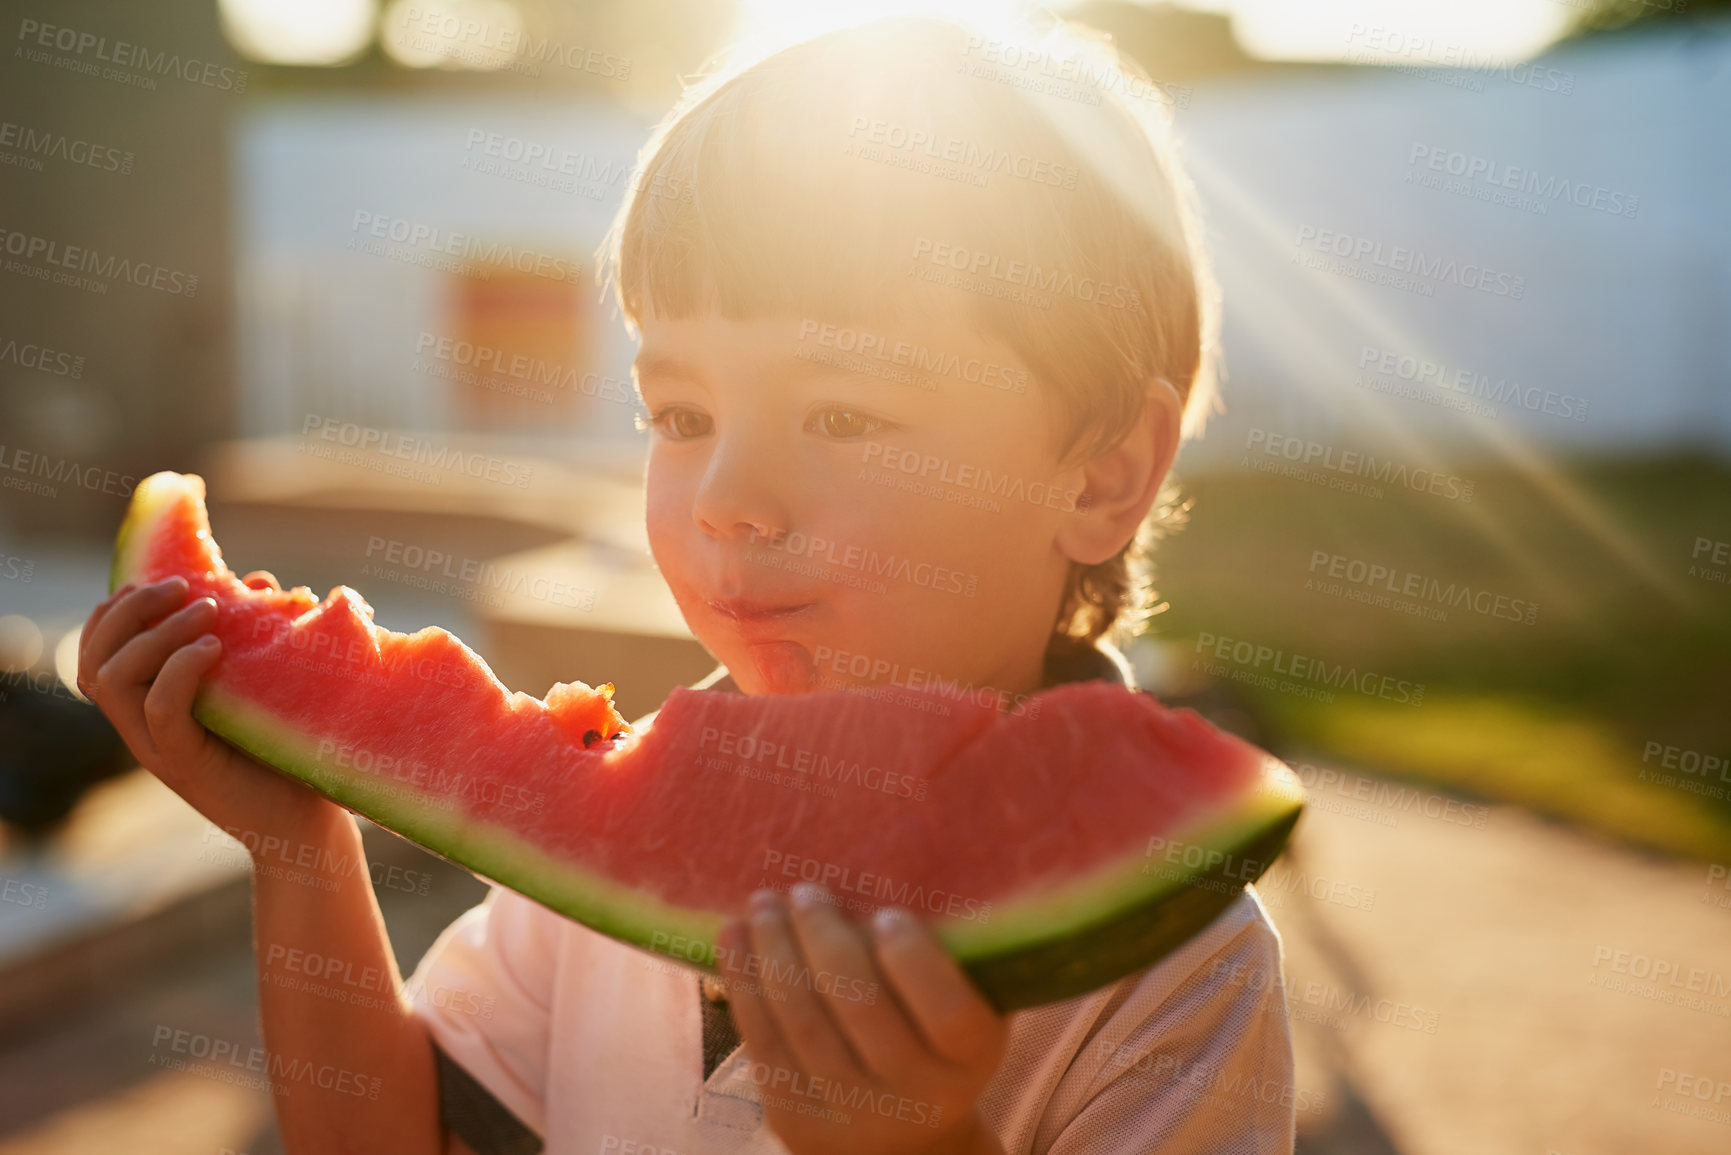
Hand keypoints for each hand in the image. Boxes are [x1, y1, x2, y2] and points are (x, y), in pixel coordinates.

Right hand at [78, 576, 343, 849]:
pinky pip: (160, 711)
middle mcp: (144, 730)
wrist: (307, 825)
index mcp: (150, 709)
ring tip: (207, 613)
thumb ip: (253, 635)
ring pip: (113, 683)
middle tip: (183, 588)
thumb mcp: (263, 684)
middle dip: (130, 612)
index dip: (114, 613)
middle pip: (94, 663)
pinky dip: (179, 671)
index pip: (97, 655)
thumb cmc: (287, 753)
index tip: (160, 580)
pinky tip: (214, 649)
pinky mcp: (188, 765)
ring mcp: (160, 749)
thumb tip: (258, 581)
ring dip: (155, 635)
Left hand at [716, 884, 1007, 1154]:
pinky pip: (764, 1044)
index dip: (915, 962)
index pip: (947, 1011)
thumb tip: (905, 856)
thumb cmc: (934, 1033)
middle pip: (862, 1010)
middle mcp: (918, 1094)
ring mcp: (854, 1113)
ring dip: (775, 954)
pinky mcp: (796, 1118)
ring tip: (763, 902)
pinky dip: (745, 983)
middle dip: (825, 941)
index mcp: (972, 1055)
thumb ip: (951, 948)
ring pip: (804, 1025)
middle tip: (806, 890)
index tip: (888, 913)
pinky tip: (734, 937)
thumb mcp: (968, 997)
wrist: (902, 1134)